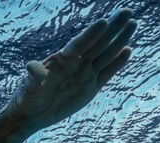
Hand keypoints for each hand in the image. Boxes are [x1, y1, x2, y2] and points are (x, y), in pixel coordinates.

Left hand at [6, 7, 136, 132]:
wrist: (32, 114)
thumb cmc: (27, 97)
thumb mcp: (28, 87)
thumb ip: (33, 76)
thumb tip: (32, 67)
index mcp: (62, 59)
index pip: (80, 44)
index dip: (91, 34)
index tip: (103, 21)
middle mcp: (76, 63)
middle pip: (98, 43)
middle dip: (112, 28)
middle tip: (126, 11)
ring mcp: (85, 74)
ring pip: (106, 54)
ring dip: (120, 40)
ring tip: (132, 23)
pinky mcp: (91, 88)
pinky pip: (107, 73)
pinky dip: (117, 62)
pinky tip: (128, 49)